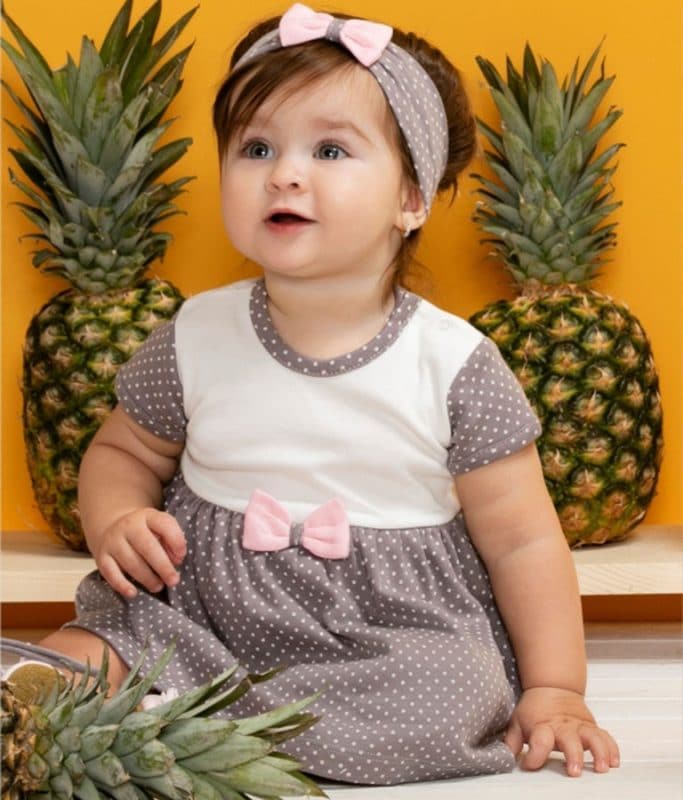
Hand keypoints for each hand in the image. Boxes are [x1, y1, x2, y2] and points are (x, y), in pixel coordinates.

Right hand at [91, 508, 185, 598]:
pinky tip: (133, 593)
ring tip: (158, 586)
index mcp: (148, 516)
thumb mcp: (159, 528)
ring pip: (131, 563)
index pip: (164, 524)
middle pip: (147, 547)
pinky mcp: (101, 556)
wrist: (112, 526)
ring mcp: (113, 541)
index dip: (176, 541)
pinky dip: (122, 585)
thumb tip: (176, 560)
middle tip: (174, 580)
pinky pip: (110, 573)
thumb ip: (171, 540)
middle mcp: (129, 526)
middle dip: (163, 567)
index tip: (182, 557)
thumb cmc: (145, 532)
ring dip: (147, 578)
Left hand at [505, 686, 619, 776]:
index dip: (535, 754)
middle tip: (574, 771)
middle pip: (570, 741)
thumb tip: (503, 759)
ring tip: (602, 767)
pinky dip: (612, 748)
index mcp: (542, 726)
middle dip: (573, 756)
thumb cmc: (534, 709)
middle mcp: (562, 727)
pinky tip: (614, 761)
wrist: (551, 687)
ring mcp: (579, 727)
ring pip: (593, 738)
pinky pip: (605, 736)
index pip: (539, 740)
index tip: (530, 764)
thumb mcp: (518, 722)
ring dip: (599, 752)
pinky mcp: (591, 727)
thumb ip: (511, 742)